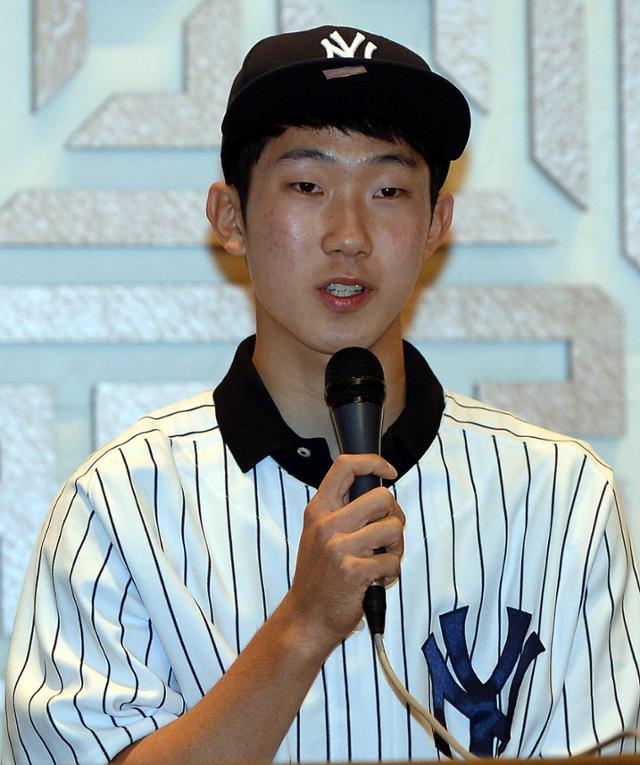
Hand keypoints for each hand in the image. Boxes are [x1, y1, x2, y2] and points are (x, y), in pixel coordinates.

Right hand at [285, 454, 403, 649]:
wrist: (306, 618)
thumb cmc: (318, 577)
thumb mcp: (318, 534)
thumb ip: (341, 510)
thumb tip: (380, 493)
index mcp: (318, 510)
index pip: (345, 466)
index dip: (373, 462)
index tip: (388, 471)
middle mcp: (326, 524)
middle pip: (382, 497)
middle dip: (395, 516)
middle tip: (386, 535)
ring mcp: (339, 547)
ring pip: (393, 528)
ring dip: (397, 547)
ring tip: (381, 559)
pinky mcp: (354, 571)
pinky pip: (393, 561)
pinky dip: (392, 573)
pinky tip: (376, 579)